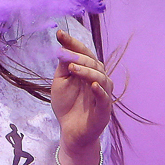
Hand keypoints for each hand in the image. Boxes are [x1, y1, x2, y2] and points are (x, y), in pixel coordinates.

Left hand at [51, 28, 112, 153]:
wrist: (70, 131)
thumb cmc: (67, 105)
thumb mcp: (61, 82)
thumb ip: (63, 66)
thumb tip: (63, 48)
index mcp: (88, 71)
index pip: (83, 53)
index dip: (72, 43)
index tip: (59, 33)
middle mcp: (98, 79)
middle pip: (93, 63)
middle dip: (79, 57)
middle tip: (64, 54)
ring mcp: (103, 94)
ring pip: (100, 78)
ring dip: (87, 71)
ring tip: (72, 69)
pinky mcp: (104, 110)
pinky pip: (105, 98)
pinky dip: (99, 91)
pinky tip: (92, 85)